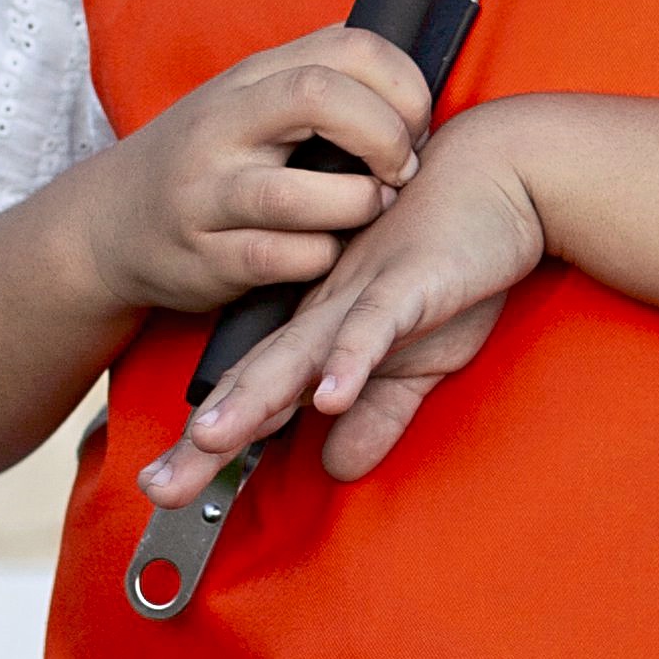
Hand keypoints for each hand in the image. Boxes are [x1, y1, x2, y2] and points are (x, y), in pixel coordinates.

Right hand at [62, 22, 433, 326]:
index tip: (417, 122)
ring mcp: (209, 192)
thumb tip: (404, 70)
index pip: (347, 48)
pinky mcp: (205, 256)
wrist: (108, 223)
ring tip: (371, 209)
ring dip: (359, 205)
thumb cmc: (206, 160)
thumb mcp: (248, 100)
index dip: (403, 83)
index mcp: (251, 78)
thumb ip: (316, 80)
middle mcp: (224, 125)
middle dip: (386, 134)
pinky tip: (327, 250)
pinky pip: (282, 258)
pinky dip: (322, 256)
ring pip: (299, 194)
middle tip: (402, 169)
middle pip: (321, 98)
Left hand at [140, 115, 550, 498]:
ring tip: (210, 440)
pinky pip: (374, 325)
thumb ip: (377, 412)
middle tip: (158, 486)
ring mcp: (361, 295)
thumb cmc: (455, 261)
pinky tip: (331, 397)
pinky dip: (352, 360)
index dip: (209, 443)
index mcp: (320, 331)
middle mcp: (324, 314)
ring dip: (256, 397)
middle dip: (206, 437)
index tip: (162, 485)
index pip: (255, 394)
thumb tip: (337, 467)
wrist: (500, 173)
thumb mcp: (419, 359)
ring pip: (299, 353)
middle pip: (256, 381)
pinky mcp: (409, 282)